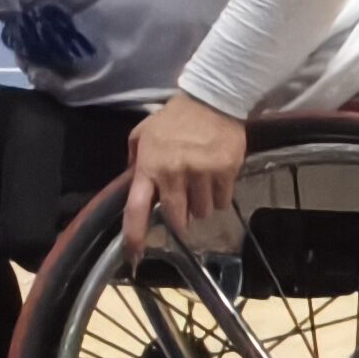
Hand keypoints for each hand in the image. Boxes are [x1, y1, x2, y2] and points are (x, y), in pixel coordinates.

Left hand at [118, 92, 247, 255]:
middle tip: (181, 215)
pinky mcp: (226, 173)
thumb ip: (136, 160)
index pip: (136, 208)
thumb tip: (132, 184)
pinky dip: (219, 198)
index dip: (135, 235)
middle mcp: (173, 174)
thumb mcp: (143, 134)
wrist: (212, 101)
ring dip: (200, 206)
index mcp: (149, 167)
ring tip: (200, 187)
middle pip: (176, 217)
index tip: (135, 255)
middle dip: (179, 222)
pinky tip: (216, 181)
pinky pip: (222, 201)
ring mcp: (201, 174)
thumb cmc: (173, 119)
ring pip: (202, 212)